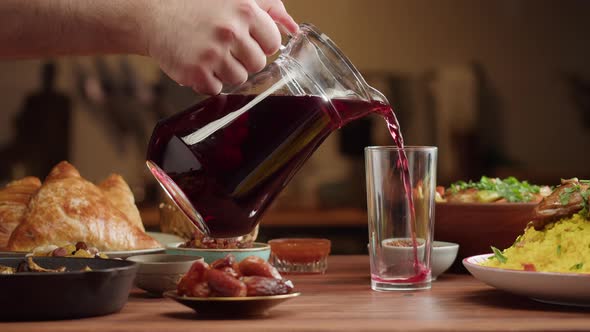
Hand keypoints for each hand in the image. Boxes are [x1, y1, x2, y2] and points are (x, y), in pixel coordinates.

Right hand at [143, 0, 297, 94]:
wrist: (153, 16)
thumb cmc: (198, 6)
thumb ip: (270, 8)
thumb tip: (294, 29)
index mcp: (244, 9)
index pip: (273, 43)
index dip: (259, 43)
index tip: (243, 38)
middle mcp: (230, 30)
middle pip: (258, 64)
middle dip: (243, 59)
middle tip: (223, 46)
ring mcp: (213, 53)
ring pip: (239, 79)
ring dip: (226, 71)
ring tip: (209, 54)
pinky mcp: (196, 72)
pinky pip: (216, 90)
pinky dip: (208, 82)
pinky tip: (197, 63)